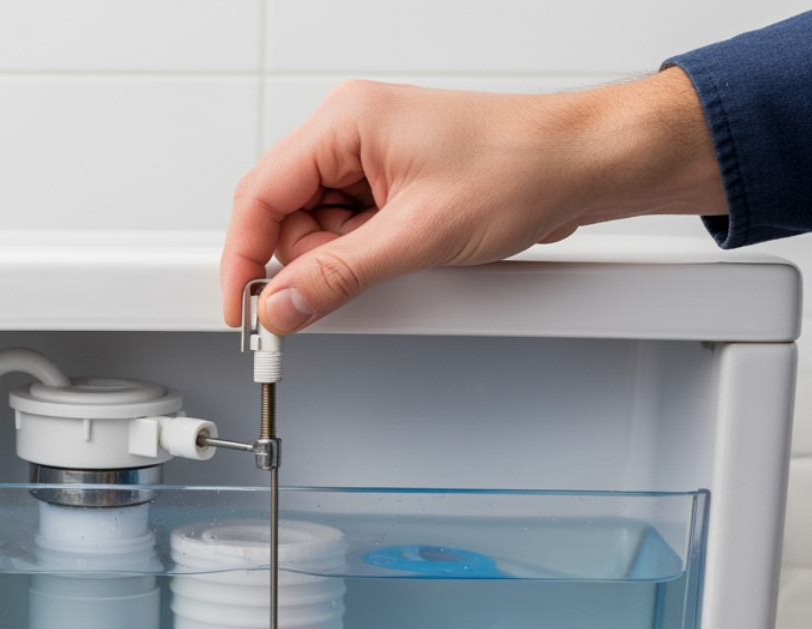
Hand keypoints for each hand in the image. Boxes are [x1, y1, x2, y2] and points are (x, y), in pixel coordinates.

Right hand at [222, 68, 726, 331]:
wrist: (584, 164)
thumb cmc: (522, 168)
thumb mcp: (418, 235)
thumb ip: (338, 276)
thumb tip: (281, 304)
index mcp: (346, 122)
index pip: (259, 195)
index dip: (244, 258)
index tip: (243, 307)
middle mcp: (350, 132)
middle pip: (282, 214)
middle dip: (302, 262)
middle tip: (329, 295)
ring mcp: (369, 156)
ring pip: (315, 228)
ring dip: (339, 261)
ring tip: (397, 262)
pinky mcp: (389, 181)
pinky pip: (348, 229)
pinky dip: (362, 255)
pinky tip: (401, 257)